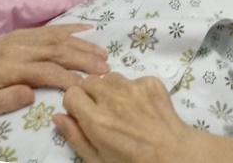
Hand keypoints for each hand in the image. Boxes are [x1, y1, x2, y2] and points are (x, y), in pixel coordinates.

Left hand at [0, 27, 107, 123]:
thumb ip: (6, 100)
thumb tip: (32, 94)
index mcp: (10, 66)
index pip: (46, 70)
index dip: (68, 78)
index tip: (87, 86)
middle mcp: (20, 47)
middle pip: (57, 50)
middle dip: (83, 58)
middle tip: (106, 67)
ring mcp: (22, 38)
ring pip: (58, 37)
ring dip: (82, 43)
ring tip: (103, 52)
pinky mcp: (23, 34)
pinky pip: (50, 29)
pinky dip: (70, 27)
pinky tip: (86, 27)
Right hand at [56, 74, 192, 162]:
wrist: (175, 157)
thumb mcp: (98, 161)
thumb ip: (76, 138)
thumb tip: (58, 117)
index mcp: (96, 120)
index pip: (71, 93)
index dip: (74, 106)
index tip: (82, 117)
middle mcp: (113, 97)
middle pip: (88, 81)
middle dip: (90, 95)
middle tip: (101, 115)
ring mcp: (133, 87)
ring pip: (110, 78)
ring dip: (109, 90)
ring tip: (121, 112)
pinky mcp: (151, 82)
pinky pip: (132, 79)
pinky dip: (132, 91)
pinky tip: (140, 109)